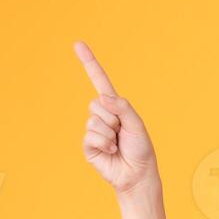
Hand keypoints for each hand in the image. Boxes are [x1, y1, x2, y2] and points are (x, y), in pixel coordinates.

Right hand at [74, 40, 158, 195]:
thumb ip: (122, 107)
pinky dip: (104, 144)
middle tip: (122, 133)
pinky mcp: (88, 146)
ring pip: (94, 121)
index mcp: (115, 106)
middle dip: (113, 118)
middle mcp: (102, 115)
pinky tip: (111, 151)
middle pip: (97, 103)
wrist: (137, 174)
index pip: (99, 80)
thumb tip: (102, 96)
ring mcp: (93, 130)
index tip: (77, 44)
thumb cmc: (140, 149)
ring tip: (117, 144)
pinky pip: (91, 136)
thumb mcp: (136, 124)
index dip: (88, 63)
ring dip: (110, 134)